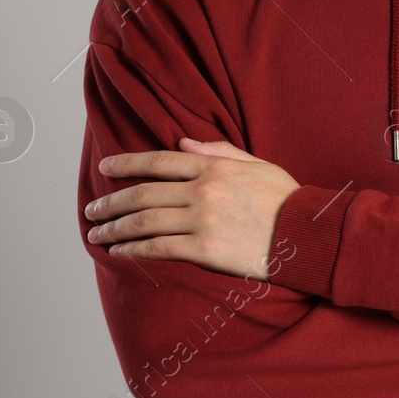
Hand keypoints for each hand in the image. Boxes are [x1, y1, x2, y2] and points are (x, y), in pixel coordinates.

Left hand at [84, 138, 299, 278]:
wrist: (306, 234)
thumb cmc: (285, 200)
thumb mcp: (257, 164)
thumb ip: (219, 152)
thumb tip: (183, 144)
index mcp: (214, 166)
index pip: (159, 162)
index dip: (126, 164)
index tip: (105, 168)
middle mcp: (203, 190)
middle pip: (144, 193)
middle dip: (112, 202)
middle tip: (92, 210)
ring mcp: (202, 220)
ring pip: (145, 222)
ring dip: (115, 228)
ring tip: (97, 234)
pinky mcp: (205, 250)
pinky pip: (159, 248)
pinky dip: (134, 250)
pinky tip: (120, 253)